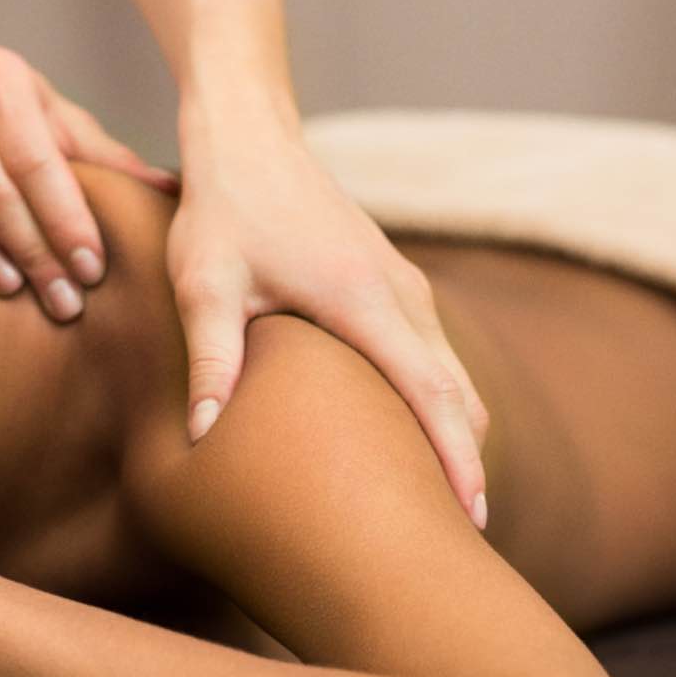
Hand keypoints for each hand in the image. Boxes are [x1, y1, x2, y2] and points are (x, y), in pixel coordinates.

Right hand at [0, 41, 180, 319]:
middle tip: (69, 300)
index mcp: (4, 78)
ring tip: (30, 293)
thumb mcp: (49, 123)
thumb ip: (101, 157)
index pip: (43, 160)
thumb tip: (169, 189)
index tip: (94, 269)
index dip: (70, 219)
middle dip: (40, 249)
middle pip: (2, 188)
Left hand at [169, 97, 491, 525]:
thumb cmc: (221, 209)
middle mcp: (401, 292)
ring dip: (455, 433)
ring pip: (452, 373)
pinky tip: (416, 440)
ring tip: (443, 504)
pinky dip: (439, 401)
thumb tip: (203, 433)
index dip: (455, 458)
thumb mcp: (204, 282)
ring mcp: (404, 284)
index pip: (430, 393)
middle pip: (457, 392)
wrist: (249, 138)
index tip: (473, 517)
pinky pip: (434, 353)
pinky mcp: (394, 282)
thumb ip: (210, 356)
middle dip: (466, 462)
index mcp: (364, 299)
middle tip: (463, 538)